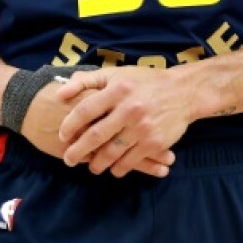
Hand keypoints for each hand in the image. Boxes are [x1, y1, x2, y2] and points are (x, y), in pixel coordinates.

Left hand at [22, 79, 174, 177]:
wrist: (183, 91)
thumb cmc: (145, 81)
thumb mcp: (117, 73)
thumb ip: (87, 80)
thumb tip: (59, 93)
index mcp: (118, 89)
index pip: (86, 110)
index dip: (70, 125)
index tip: (62, 136)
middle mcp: (129, 109)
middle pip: (95, 135)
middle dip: (77, 151)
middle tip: (68, 160)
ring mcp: (142, 127)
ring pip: (111, 152)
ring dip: (97, 164)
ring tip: (91, 167)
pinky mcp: (154, 143)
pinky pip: (130, 161)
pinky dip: (118, 168)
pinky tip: (113, 169)